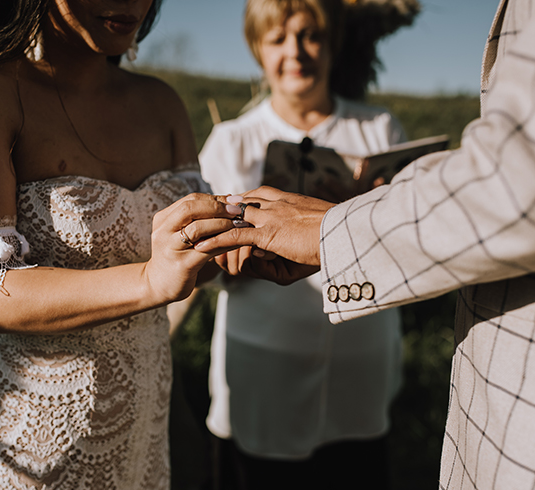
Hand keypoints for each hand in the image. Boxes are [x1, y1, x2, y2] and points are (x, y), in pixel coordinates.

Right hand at [144, 193, 241, 303]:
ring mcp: (171, 248)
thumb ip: (197, 219)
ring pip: (197, 228)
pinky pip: (208, 249)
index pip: (190, 200)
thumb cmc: (177, 256)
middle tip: (238, 210)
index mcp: (163, 219)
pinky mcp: (182, 264)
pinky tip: (239, 242)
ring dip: (222, 223)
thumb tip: (228, 201)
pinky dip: (225, 242)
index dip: (214, 198)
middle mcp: (164, 231)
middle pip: (190, 208)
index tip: (234, 200)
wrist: (158, 285)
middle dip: (217, 207)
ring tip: (241, 224)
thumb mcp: (181, 234)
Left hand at [195, 187, 332, 282]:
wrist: (346, 232)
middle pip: (235, 204)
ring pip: (230, 218)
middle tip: (195, 220)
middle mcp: (274, 203)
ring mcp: (269, 217)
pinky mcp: (268, 233)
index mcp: (285, 198)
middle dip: (215, 213)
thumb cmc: (336, 231)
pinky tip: (200, 248)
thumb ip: (295, 229)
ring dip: (208, 227)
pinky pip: (234, 236)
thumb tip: (285, 240)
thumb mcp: (314, 226)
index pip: (252, 196)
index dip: (234, 203)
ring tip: (188, 234)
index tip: (221, 208)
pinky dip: (215, 242)